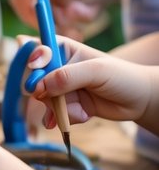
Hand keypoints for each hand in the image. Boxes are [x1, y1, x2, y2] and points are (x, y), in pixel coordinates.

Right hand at [26, 36, 155, 127]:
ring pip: (45, 100)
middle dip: (46, 93)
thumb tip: (39, 88)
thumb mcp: (95, 71)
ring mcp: (61, 86)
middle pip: (35, 79)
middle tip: (56, 98)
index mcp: (61, 48)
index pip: (36, 50)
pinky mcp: (66, 104)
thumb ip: (66, 77)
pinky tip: (69, 121)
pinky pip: (54, 114)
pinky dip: (62, 119)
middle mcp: (57, 66)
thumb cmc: (121, 76)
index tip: (36, 72)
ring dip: (61, 109)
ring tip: (82, 110)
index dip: (32, 62)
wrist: (138, 100)